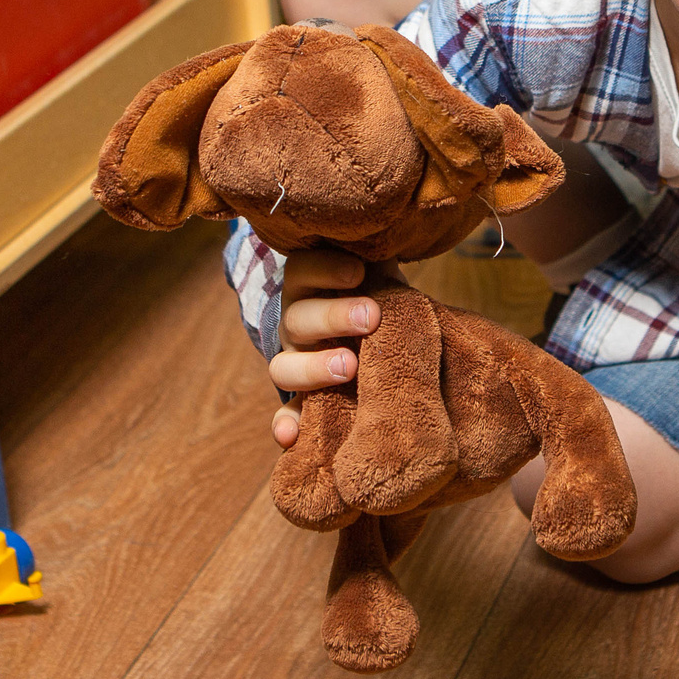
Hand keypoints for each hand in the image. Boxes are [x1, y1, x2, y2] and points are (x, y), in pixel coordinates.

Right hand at [267, 250, 379, 447]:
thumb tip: (393, 241)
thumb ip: (379, 262)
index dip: (326, 269)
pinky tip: (290, 437)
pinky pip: (286, 414)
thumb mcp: (376, 272)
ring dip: (314, 368)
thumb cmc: (375, 294)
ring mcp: (295, 362)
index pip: (302, 269)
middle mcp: (296, 323)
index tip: (359, 272)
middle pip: (298, 318)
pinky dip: (286, 425)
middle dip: (334, 316)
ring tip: (349, 366)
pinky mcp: (301, 398)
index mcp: (309, 286)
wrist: (369, 331)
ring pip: (285, 366)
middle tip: (371, 318)